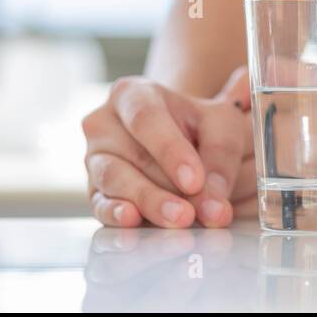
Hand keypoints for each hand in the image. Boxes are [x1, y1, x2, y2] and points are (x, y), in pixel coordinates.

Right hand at [82, 67, 255, 227]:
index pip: (146, 118)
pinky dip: (117, 216)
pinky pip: (100, 204)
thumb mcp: (222, 126)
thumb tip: (213, 204)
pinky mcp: (94, 191)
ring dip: (149, 204)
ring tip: (179, 221)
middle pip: (132, 155)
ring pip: (115, 180)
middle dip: (166, 188)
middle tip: (192, 214)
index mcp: (133, 94)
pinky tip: (135, 222)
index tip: (194, 181)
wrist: (186, 141)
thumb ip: (221, 156)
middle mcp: (105, 123)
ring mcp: (95, 158)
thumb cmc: (200, 127)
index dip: (170, 150)